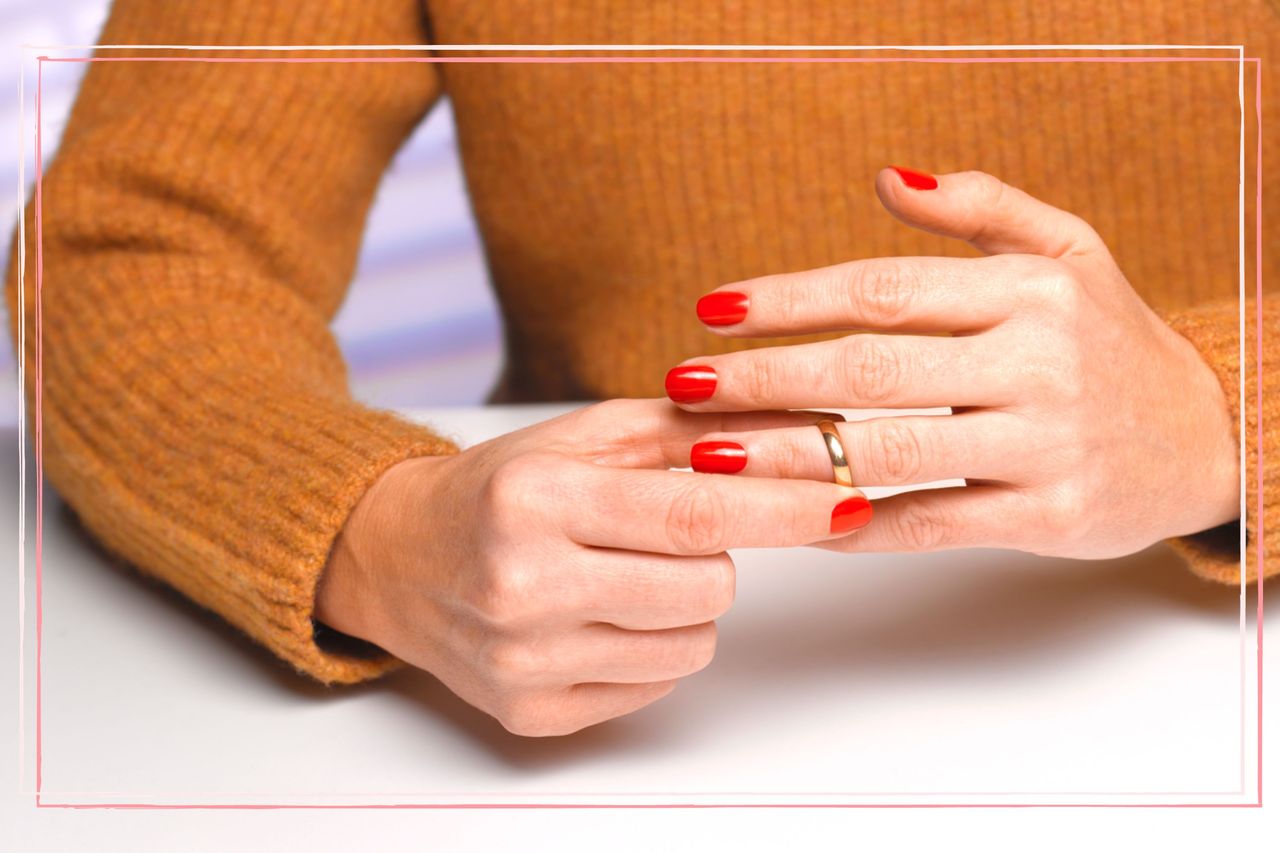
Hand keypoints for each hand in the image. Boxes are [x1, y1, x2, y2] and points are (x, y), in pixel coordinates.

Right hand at [315, 399, 870, 735]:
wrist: (395, 559)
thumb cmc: (497, 489)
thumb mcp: (581, 436)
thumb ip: (687, 429)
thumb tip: (798, 429)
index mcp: (535, 500)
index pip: (696, 513)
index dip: (785, 509)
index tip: (847, 502)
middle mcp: (523, 585)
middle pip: (708, 586)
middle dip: (717, 555)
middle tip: (665, 533)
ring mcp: (525, 660)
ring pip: (691, 644)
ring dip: (684, 604)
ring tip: (621, 574)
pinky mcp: (530, 713)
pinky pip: (652, 687)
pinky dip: (647, 647)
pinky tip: (596, 615)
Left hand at [666, 167, 1239, 558]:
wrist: (1202, 436)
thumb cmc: (1111, 339)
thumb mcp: (1068, 251)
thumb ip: (980, 208)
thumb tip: (885, 178)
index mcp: (1028, 291)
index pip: (883, 289)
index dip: (790, 300)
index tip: (714, 311)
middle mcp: (1037, 363)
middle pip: (870, 370)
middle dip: (763, 379)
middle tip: (683, 384)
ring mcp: (1044, 443)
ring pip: (889, 451)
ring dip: (786, 456)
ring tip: (709, 455)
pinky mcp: (1048, 516)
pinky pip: (929, 522)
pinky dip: (853, 522)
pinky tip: (790, 518)